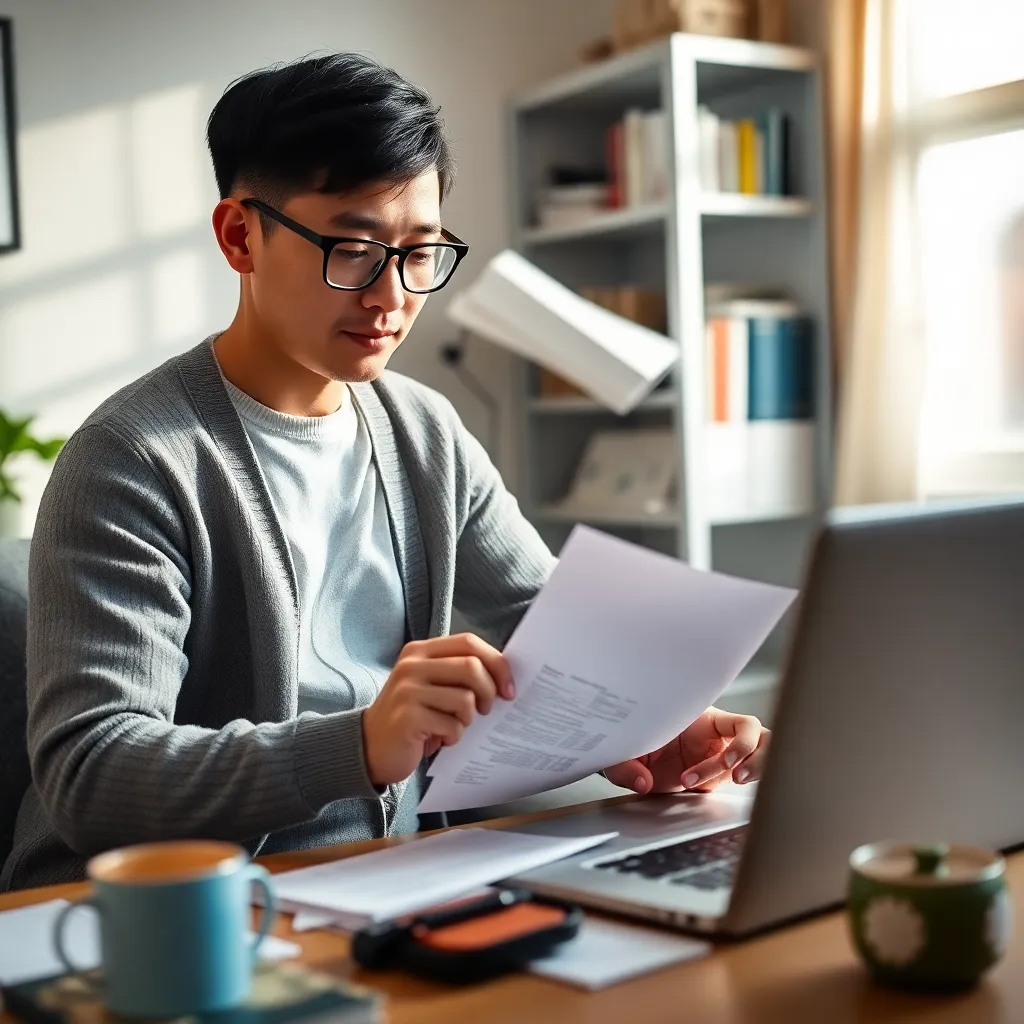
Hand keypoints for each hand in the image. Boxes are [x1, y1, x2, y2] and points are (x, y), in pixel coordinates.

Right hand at [361, 633, 514, 786]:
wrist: (370, 746)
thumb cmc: (412, 716)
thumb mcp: (431, 685)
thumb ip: (459, 674)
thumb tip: (504, 677)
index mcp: (420, 651)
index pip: (469, 642)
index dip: (497, 663)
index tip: (509, 687)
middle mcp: (412, 665)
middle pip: (472, 667)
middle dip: (489, 692)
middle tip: (486, 710)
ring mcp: (407, 690)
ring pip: (465, 699)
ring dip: (468, 719)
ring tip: (454, 726)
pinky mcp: (407, 717)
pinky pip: (452, 725)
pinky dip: (454, 736)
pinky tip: (441, 738)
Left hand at [602, 708, 768, 794]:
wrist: (629, 758)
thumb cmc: (631, 742)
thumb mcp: (622, 752)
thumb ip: (627, 767)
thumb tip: (642, 782)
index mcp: (701, 718)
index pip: (739, 722)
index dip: (741, 742)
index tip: (725, 762)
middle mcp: (716, 733)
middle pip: (758, 736)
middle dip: (755, 756)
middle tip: (735, 775)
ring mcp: (721, 752)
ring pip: (761, 752)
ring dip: (758, 767)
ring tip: (738, 781)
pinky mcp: (719, 773)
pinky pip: (745, 773)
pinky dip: (746, 781)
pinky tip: (730, 789)